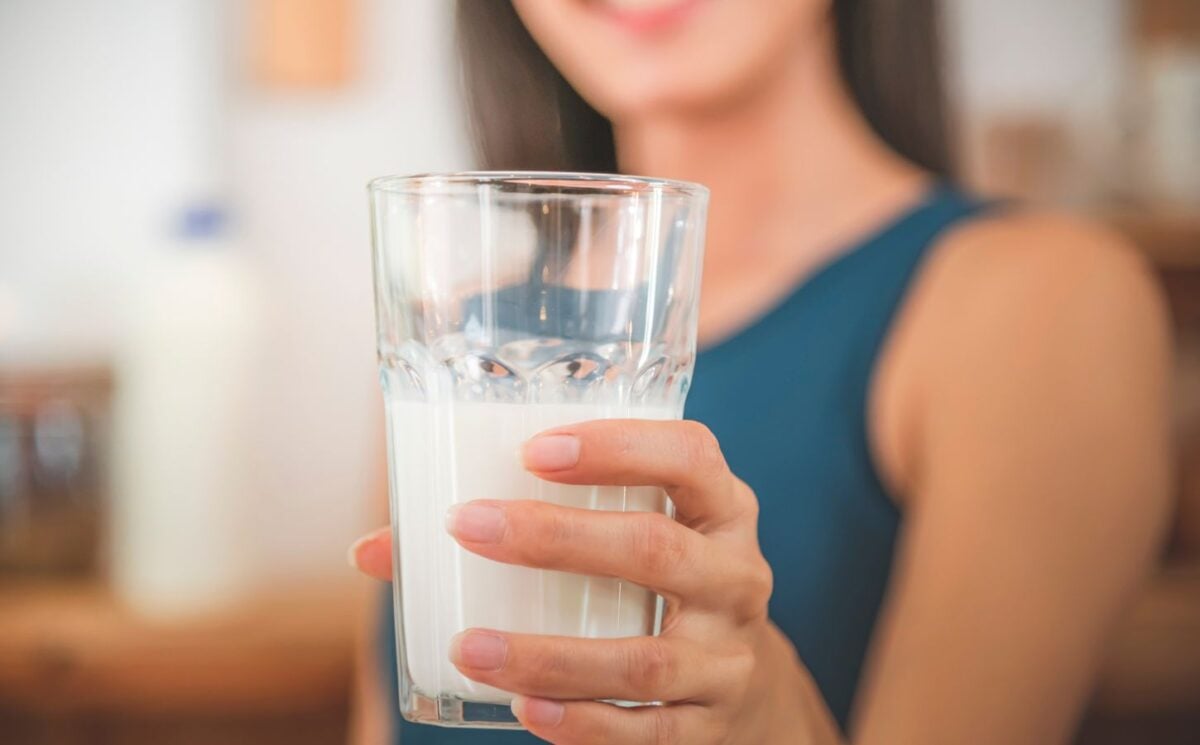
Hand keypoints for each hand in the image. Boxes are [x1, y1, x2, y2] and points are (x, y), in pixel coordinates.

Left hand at [351, 419, 841, 744]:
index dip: (620, 446)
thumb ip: (525, 525)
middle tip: (469, 527)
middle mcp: (735, 578)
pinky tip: (525, 708)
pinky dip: (584, 722)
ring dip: (550, 652)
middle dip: (558, 538)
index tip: (535, 448)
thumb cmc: (655, 586)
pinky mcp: (708, 725)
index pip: (690, 456)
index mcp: (720, 510)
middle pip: (657, 551)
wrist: (743, 686)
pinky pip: (648, 732)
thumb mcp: (626, 535)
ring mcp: (726, 657)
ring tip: (470, 646)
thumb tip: (373, 549)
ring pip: (644, 658)